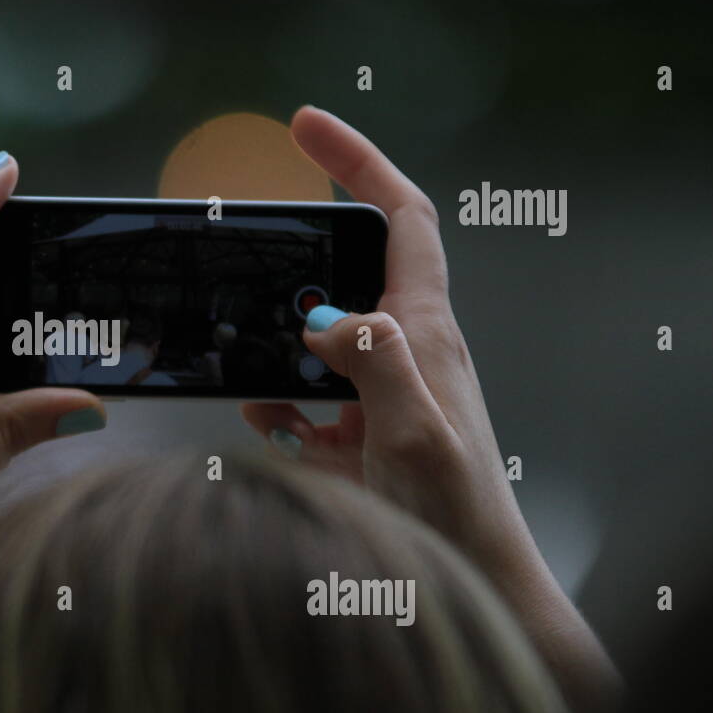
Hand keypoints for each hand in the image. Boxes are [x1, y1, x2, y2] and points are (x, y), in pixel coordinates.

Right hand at [242, 107, 618, 712]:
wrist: (467, 585)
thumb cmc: (453, 517)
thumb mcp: (413, 437)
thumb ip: (377, 364)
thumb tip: (328, 318)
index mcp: (423, 331)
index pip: (400, 216)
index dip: (357, 161)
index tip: (303, 126)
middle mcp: (402, 349)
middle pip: (346, 271)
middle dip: (292, 271)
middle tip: (246, 282)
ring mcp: (375, 391)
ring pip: (311, 341)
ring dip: (274, 357)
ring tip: (263, 394)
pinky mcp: (354, 432)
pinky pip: (300, 400)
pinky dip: (276, 409)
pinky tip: (274, 434)